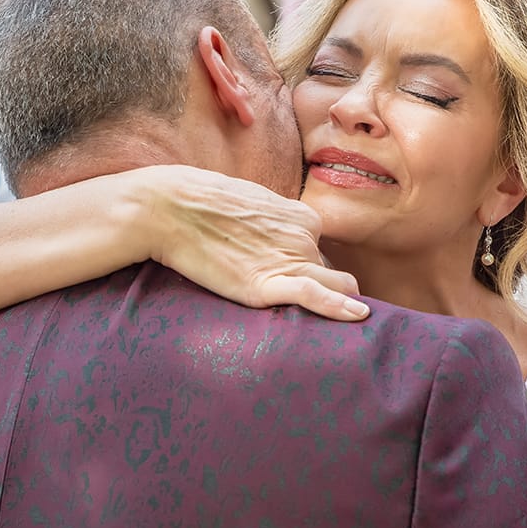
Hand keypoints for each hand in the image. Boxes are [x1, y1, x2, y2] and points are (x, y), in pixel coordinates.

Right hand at [146, 167, 370, 321]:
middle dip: (325, 289)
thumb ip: (271, 223)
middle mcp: (303, 237)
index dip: (310, 269)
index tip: (298, 283)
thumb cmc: (201, 203)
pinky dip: (340, 309)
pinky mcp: (267, 284)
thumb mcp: (251, 203)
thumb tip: (271, 240)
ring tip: (334, 325)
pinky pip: (315, 297)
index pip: (321, 252)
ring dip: (338, 302)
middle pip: (329, 272)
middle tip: (309, 307)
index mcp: (301, 216)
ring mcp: (288, 259)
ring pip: (336, 286)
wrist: (169, 208)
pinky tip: (358, 316)